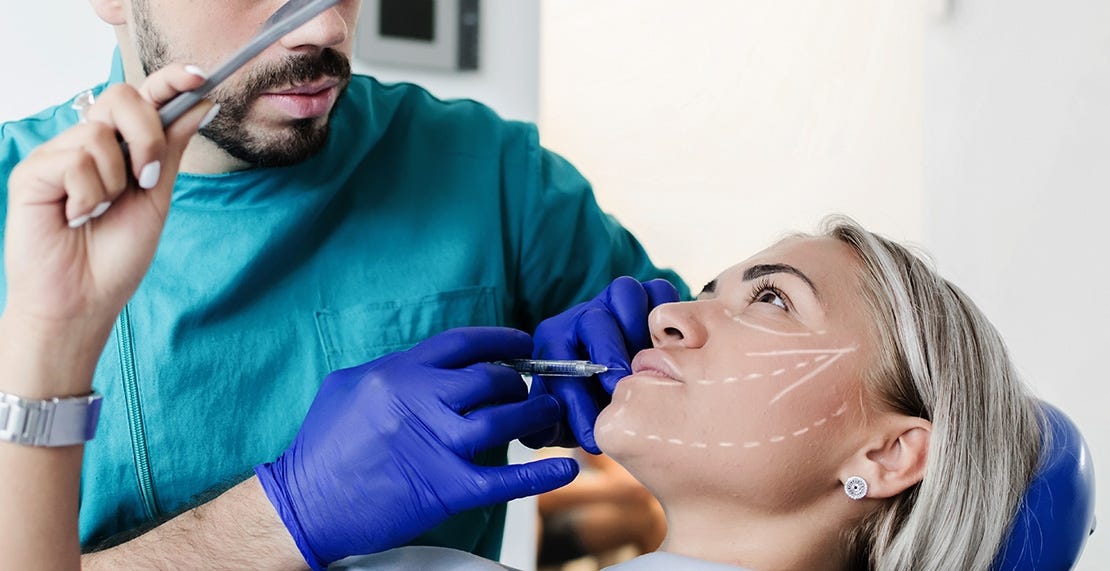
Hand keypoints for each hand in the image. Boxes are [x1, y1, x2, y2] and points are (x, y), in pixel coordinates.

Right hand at [3, 64, 215, 347]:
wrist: (84, 300)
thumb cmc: (116, 255)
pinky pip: (73, 162)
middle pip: (121, 97)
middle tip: (147, 179)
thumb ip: (171, 149)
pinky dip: (88, 197)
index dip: (170, 81)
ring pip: (99, 135)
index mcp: (120, 148)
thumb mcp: (156, 197)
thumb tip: (203, 103)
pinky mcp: (32, 172)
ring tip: (99, 214)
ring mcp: (57, 155)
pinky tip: (76, 219)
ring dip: (114, 182)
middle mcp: (87, 144)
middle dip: (147, 135)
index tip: (201, 77)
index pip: (142, 97)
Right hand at [254, 327, 579, 569]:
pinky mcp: (444, 488)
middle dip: (517, 382)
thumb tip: (435, 365)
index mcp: (398, 372)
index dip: (501, 340)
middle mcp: (420, 400)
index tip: (522, 343)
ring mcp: (436, 444)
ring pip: (506, 420)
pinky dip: (540, 475)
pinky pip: (505, 479)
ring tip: (545, 417)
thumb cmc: (321, 447)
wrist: (303, 506)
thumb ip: (394, 370)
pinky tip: (565, 469)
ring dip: (534, 416)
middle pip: (492, 378)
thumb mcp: (348, 387)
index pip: (464, 343)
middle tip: (525, 391)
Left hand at [522, 276, 679, 452]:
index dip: (576, 399)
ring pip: (626, 293)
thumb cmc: (583, 406)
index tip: (594, 431)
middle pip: (594, 319)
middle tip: (622, 390)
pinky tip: (673, 352)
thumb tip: (551, 430)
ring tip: (650, 365)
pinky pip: (660, 292)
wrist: (612, 388)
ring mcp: (616, 301)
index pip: (558, 359)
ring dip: (639, 330)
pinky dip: (670, 316)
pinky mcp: (649, 295)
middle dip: (609, 357)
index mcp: (554, 339)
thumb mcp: (560, 421)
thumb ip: (546, 427)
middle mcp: (584, 314)